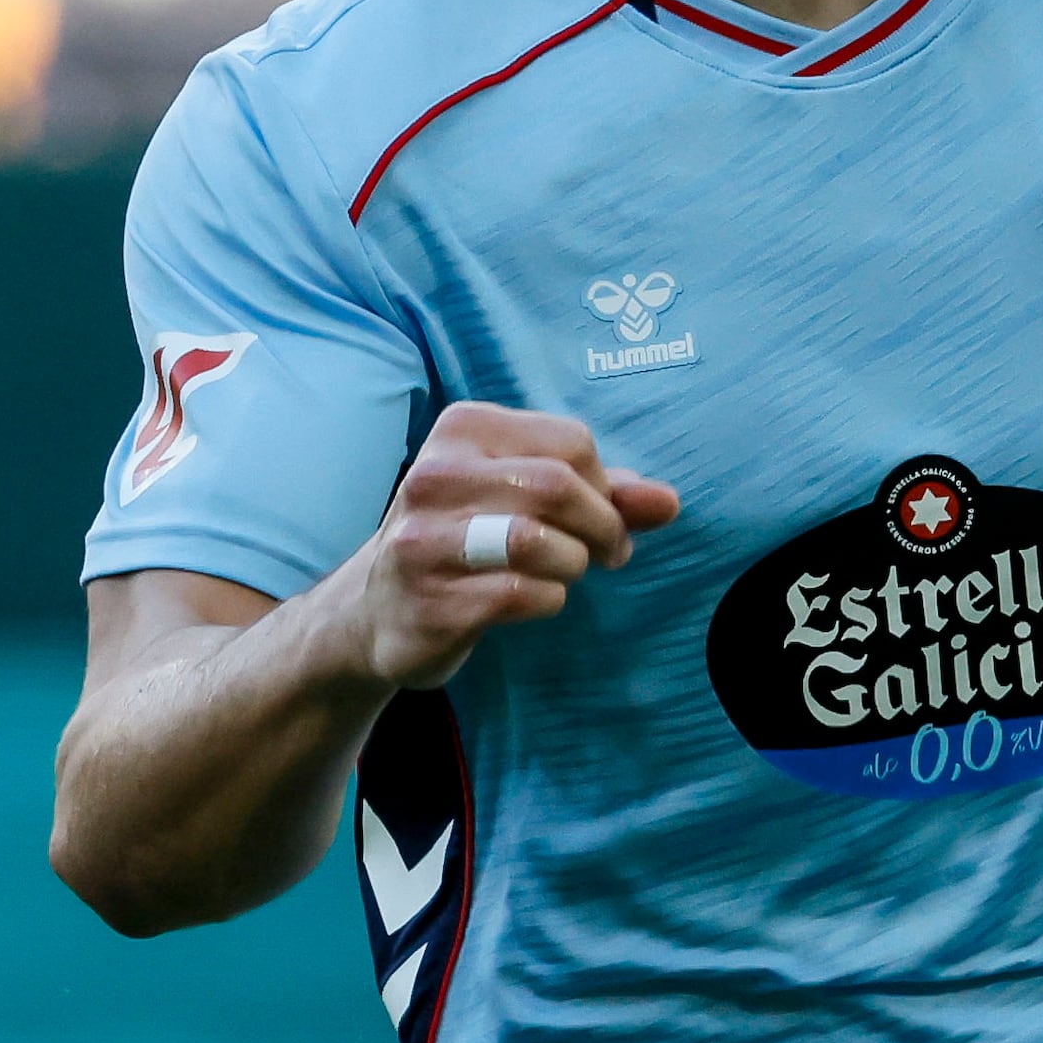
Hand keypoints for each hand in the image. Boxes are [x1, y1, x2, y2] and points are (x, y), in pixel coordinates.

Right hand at [325, 404, 679, 691]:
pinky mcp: (427, 600)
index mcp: (462, 430)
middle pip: (558, 487)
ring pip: (538, 540)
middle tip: (607, 554)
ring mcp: (423, 540)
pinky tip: (531, 600)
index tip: (602, 517)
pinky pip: (520, 594)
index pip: (571, 443)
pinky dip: (547, 599)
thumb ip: (602, 495)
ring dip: (573, 564)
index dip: (604, 487)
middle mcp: (434, 475)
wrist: (374, 612)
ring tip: (564, 574)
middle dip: (601, 527)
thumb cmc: (467, 542)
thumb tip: (668, 502)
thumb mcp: (526, 499)